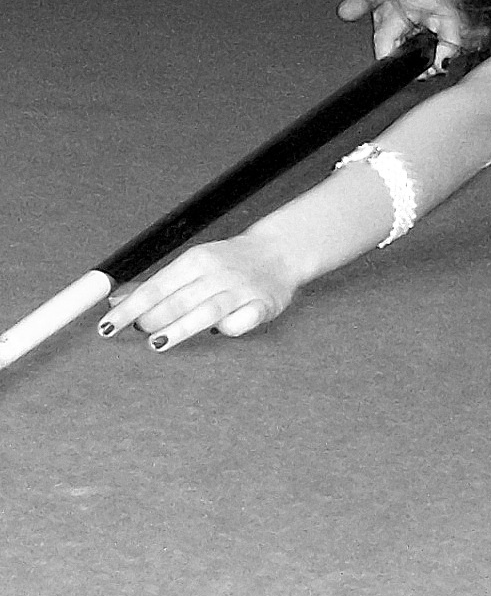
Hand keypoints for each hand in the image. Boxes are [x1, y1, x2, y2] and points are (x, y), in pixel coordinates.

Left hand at [97, 231, 298, 352]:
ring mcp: (241, 289)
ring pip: (206, 311)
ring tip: (157, 343)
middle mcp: (217, 273)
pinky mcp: (263, 305)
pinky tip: (218, 332)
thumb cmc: (228, 262)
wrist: (279, 252)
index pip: (156, 286)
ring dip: (180, 328)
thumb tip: (115, 300)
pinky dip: (229, 328)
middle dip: (152, 318)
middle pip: (178, 299)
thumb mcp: (192, 265)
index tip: (107, 326)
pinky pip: (242, 321)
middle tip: (137, 331)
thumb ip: (156, 286)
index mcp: (197, 260)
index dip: (129, 308)